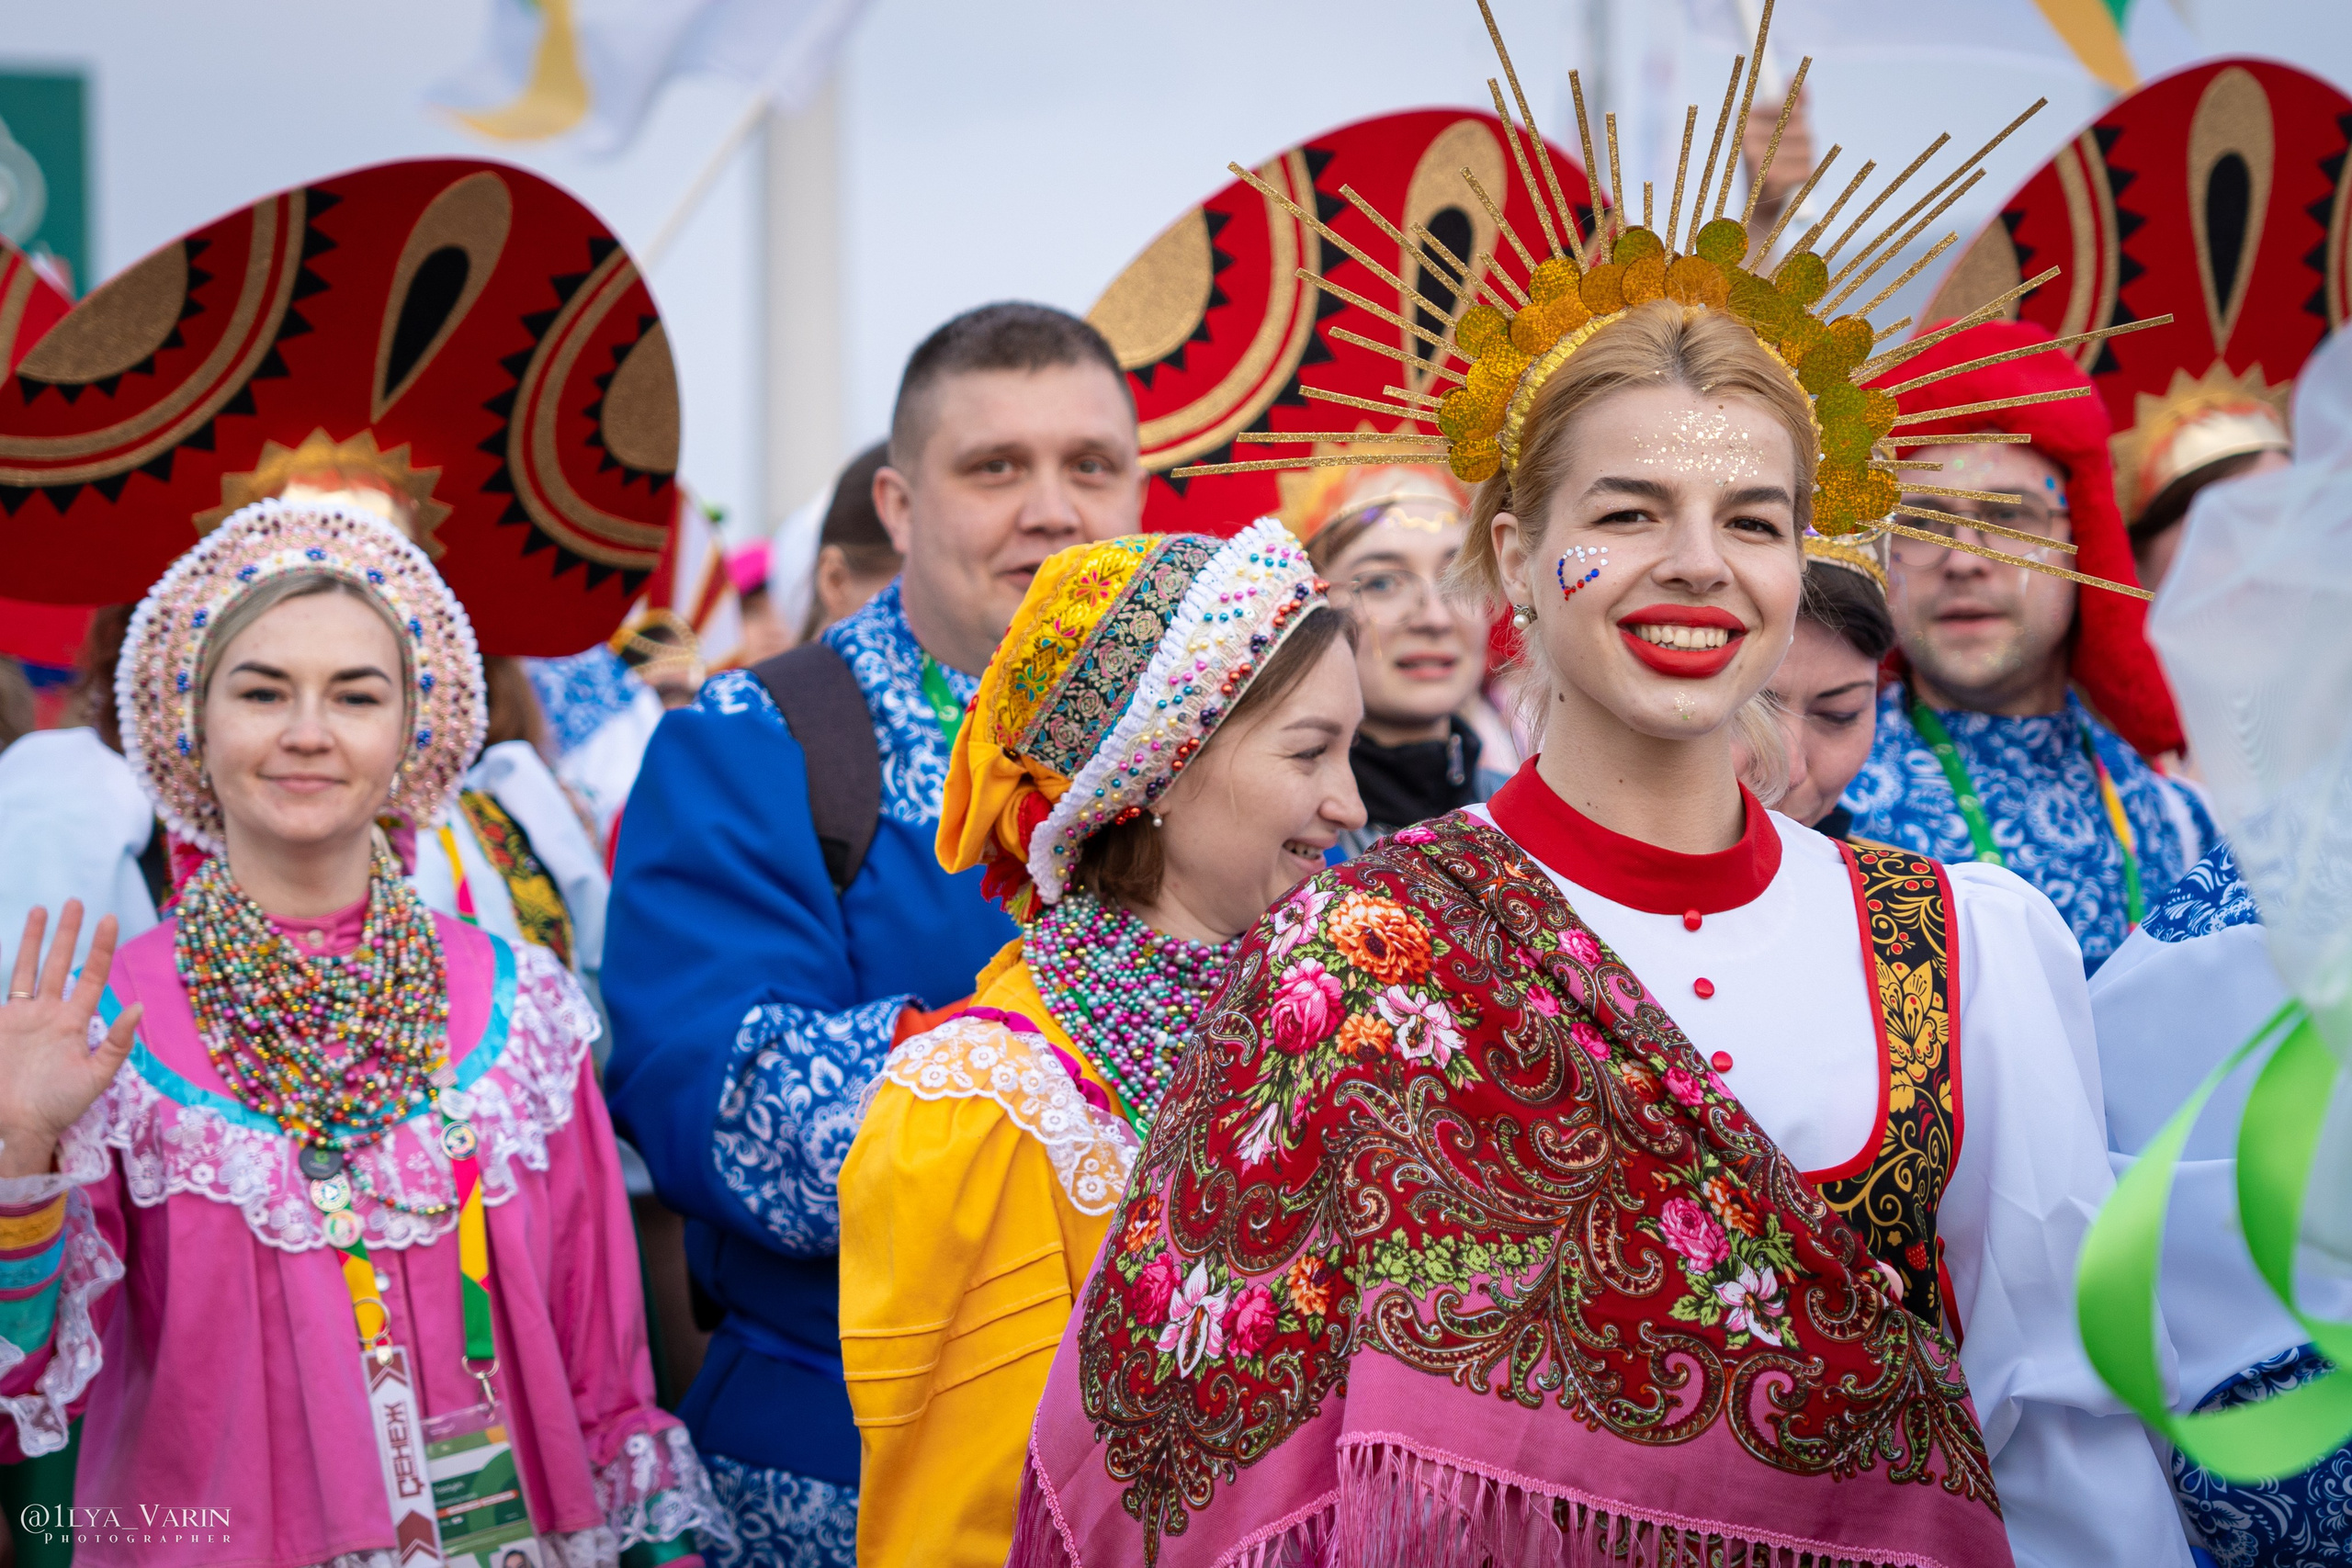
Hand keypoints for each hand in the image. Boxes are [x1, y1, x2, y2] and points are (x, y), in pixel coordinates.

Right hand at [0, 903, 139, 1177]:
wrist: (21, 1126)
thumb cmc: (62, 1105)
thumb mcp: (97, 1076)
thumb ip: (118, 1043)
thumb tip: (138, 1006)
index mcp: (76, 1021)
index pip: (92, 975)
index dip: (101, 948)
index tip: (110, 918)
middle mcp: (50, 1012)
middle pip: (61, 963)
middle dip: (68, 934)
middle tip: (75, 901)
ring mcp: (22, 1016)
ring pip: (30, 968)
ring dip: (36, 941)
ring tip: (42, 909)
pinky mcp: (0, 1024)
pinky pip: (5, 988)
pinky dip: (4, 969)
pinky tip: (5, 948)